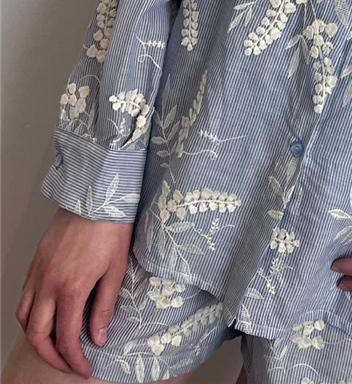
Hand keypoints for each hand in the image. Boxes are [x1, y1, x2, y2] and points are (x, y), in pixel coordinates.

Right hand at [15, 207, 133, 378]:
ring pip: (25, 317)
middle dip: (51, 356)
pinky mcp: (37, 261)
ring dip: (36, 337)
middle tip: (68, 363)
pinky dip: (30, 314)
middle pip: (37, 334)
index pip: (65, 338)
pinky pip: (25, 296)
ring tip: (53, 345)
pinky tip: (45, 315)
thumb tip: (97, 338)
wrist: (97, 195)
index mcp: (71, 289)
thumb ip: (104, 307)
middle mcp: (48, 284)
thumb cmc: (111, 228)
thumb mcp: (116, 270)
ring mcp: (39, 272)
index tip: (84, 368)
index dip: (74, 359)